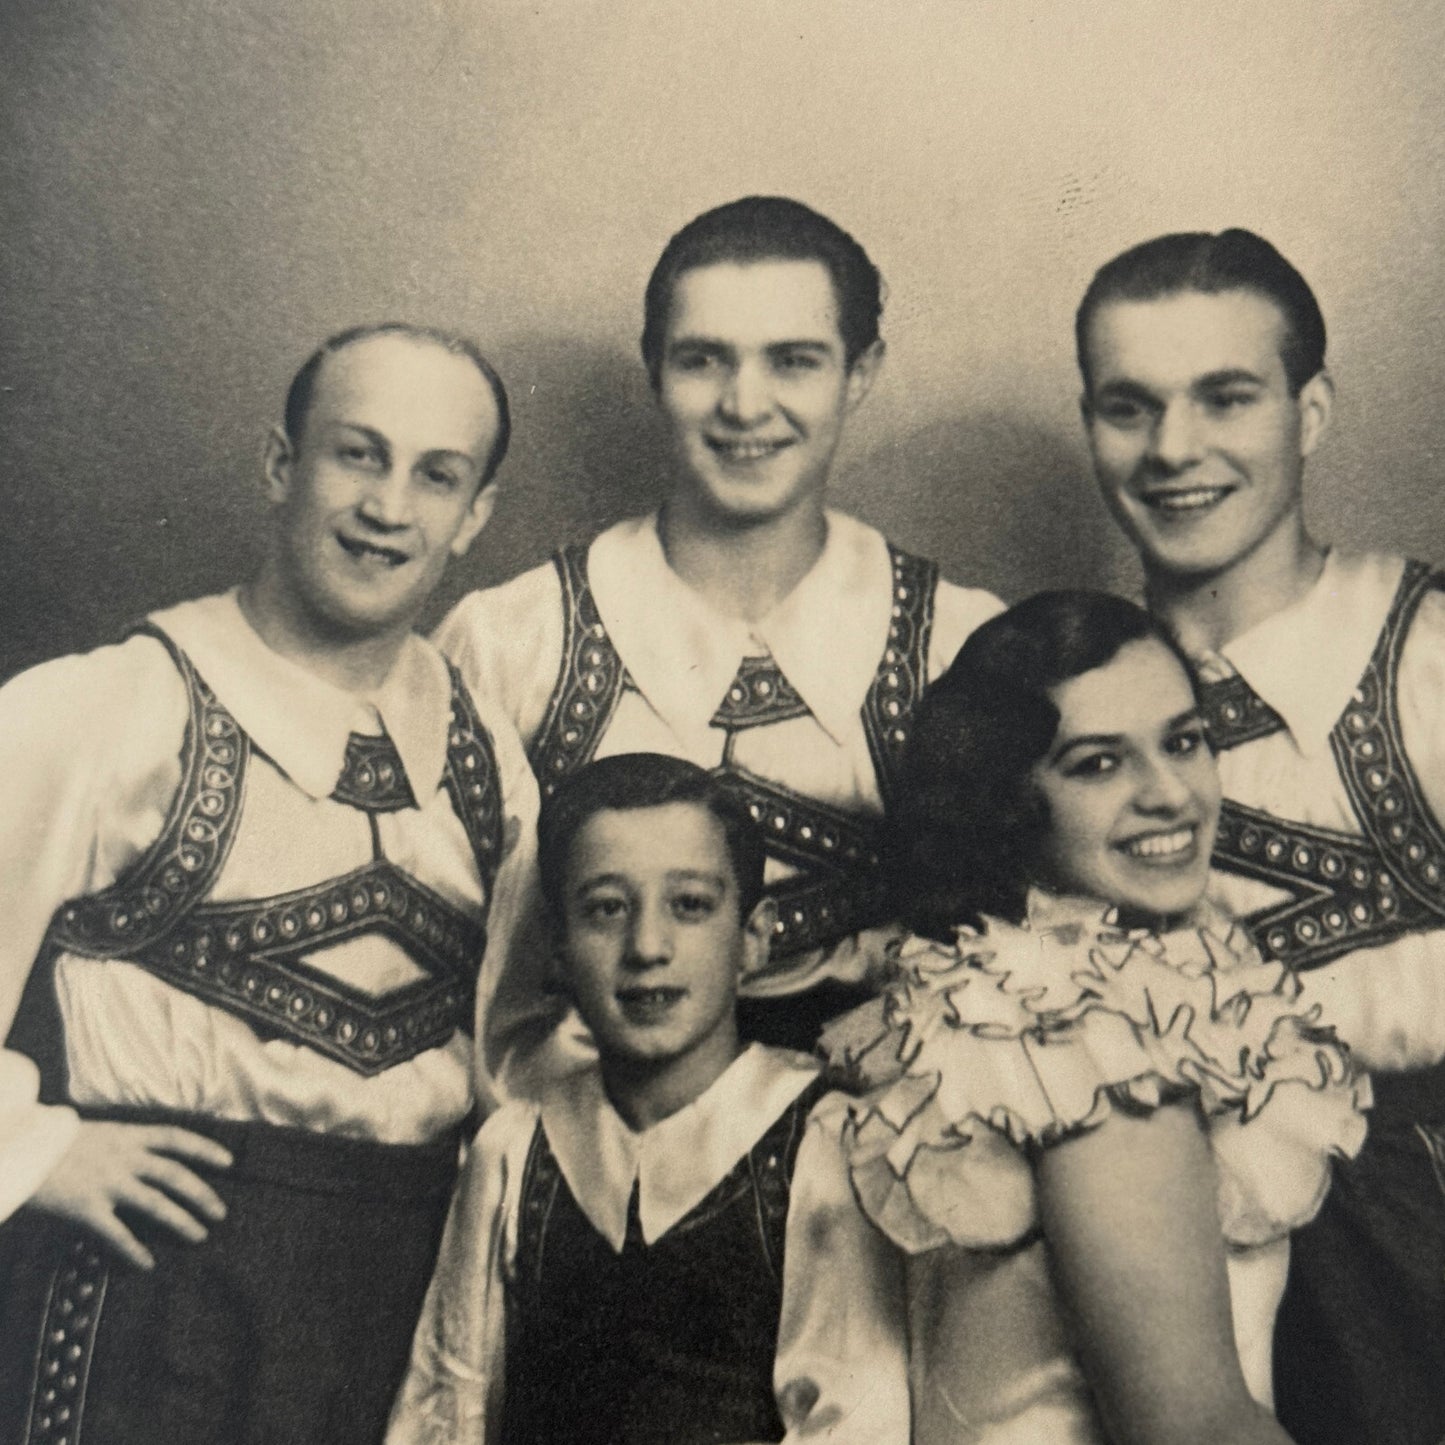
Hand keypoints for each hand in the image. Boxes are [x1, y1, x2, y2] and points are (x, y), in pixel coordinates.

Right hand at [30, 1120, 233, 1269]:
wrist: (21, 1148)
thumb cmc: (56, 1143)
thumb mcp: (99, 1134)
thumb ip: (125, 1146)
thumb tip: (148, 1158)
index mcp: (128, 1135)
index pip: (176, 1138)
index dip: (205, 1148)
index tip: (229, 1162)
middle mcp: (124, 1157)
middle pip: (174, 1175)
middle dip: (201, 1194)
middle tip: (221, 1213)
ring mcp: (106, 1183)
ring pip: (155, 1203)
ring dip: (181, 1221)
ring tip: (200, 1236)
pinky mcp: (85, 1208)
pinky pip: (116, 1234)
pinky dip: (133, 1251)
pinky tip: (147, 1264)